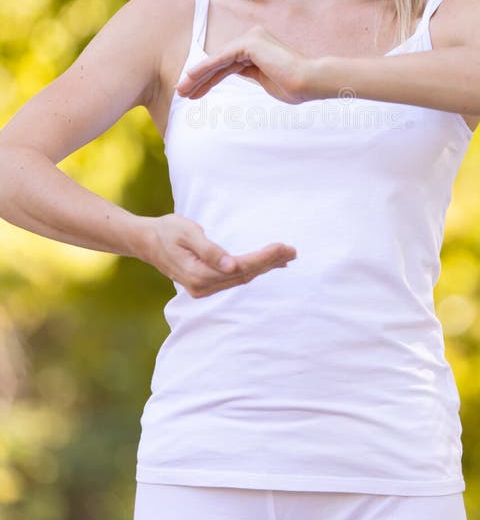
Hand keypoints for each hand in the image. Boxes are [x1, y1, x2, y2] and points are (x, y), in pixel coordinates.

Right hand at [138, 213, 296, 297]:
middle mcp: (204, 287)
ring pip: (243, 277)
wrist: (146, 241)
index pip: (240, 268)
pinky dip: (255, 269)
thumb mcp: (187, 233)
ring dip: (266, 266)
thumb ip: (209, 249)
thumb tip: (231, 265)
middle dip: (270, 262)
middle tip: (293, 250)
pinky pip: (236, 277)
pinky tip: (272, 265)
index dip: (263, 259)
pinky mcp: (207, 283)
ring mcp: (205, 288)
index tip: (282, 247)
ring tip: (289, 255)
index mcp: (200, 275)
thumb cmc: (167, 231)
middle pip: (245, 275)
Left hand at [176, 25, 313, 103]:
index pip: (226, 66)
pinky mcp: (249, 44)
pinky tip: (190, 77)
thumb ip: (252, 75)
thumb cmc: (295, 86)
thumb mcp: (266, 82)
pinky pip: (222, 59)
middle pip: (218, 62)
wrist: (310, 82)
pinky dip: (205, 68)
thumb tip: (239, 75)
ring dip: (197, 76)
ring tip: (181, 91)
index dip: (208, 81)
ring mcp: (251, 38)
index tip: (194, 95)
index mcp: (257, 47)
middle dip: (199, 79)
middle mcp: (252, 38)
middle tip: (181, 93)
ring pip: (217, 61)